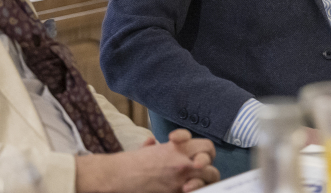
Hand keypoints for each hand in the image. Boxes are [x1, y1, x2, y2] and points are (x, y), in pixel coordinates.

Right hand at [76, 129, 218, 192]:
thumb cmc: (131, 163)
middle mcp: (182, 163)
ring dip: (203, 180)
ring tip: (193, 182)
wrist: (119, 176)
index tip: (194, 153)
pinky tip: (186, 189)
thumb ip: (155, 146)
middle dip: (208, 167)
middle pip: (211, 164)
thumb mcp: (147, 149)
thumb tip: (152, 143)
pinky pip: (196, 191)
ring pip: (208, 179)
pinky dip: (194, 190)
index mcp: (178, 148)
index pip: (207, 146)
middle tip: (199, 169)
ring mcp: (180, 180)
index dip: (204, 150)